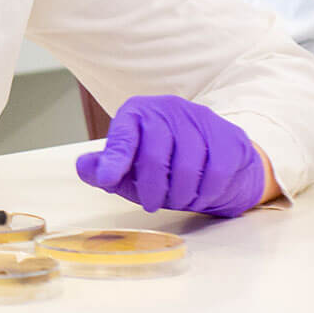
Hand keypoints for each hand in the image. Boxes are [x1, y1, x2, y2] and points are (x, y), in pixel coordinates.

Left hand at [75, 95, 264, 217]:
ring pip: (187, 165)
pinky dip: (205, 193)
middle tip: (151, 204)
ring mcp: (201, 120)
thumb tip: (84, 167)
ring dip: (179, 194)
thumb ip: (106, 169)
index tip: (107, 180)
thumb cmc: (166, 166)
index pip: (124, 134)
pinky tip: (198, 197)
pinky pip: (216, 171)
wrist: (219, 164)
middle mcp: (168, 109)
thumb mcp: (130, 169)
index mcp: (138, 112)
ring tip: (176, 201)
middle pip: (156, 153)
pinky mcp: (229, 137)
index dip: (115, 159)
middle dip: (152, 187)